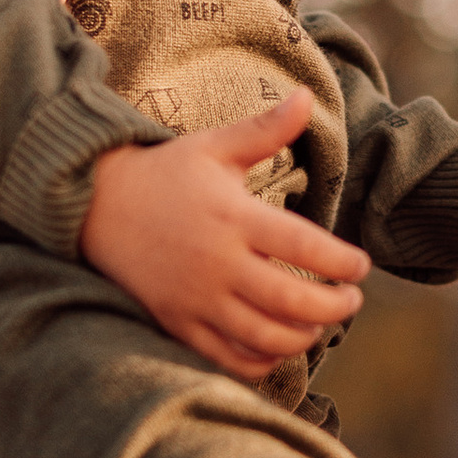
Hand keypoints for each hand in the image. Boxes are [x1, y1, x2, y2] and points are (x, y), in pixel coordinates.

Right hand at [83, 87, 369, 381]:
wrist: (96, 206)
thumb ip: (264, 130)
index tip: (361, 266)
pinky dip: (260, 361)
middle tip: (351, 300)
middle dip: (333, 307)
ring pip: (263, 336)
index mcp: (233, 216)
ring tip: (319, 325)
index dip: (341, 262)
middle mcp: (216, 262)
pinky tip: (278, 347)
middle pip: (290, 301)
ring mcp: (195, 298)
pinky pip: (227, 357)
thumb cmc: (165, 173)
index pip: (303, 246)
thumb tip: (305, 96)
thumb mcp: (214, 147)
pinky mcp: (177, 322)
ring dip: (302, 337)